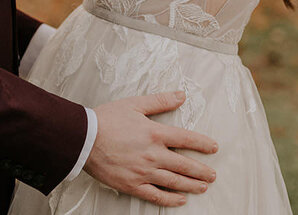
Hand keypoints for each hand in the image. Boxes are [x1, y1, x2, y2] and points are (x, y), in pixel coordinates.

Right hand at [85, 91, 217, 207]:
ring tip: (203, 187)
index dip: (203, 144)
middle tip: (212, 175)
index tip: (214, 148)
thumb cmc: (106, 120)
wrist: (83, 139)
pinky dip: (170, 200)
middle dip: (201, 171)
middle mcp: (153, 155)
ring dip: (191, 185)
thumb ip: (160, 101)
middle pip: (184, 165)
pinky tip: (180, 200)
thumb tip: (181, 95)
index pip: (186, 139)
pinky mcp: (132, 185)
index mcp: (155, 133)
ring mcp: (143, 172)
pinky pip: (156, 195)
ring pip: (174, 182)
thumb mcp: (134, 105)